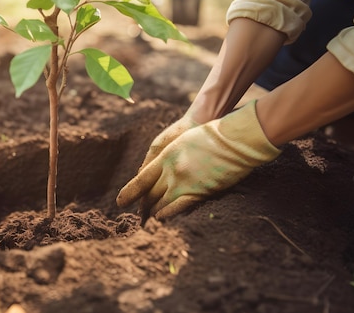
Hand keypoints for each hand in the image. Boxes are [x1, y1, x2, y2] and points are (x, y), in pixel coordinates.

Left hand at [116, 101, 280, 219]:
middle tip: (135, 214)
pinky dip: (167, 214)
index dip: (130, 193)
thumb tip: (151, 171)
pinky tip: (161, 218)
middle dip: (141, 205)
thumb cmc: (207, 135)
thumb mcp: (179, 141)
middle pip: (150, 194)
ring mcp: (184, 183)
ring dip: (153, 211)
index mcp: (165, 156)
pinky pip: (178, 208)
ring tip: (146, 218)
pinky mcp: (199, 192)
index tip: (121, 202)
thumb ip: (164, 156)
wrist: (233, 139)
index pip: (141, 180)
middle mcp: (171, 171)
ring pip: (161, 203)